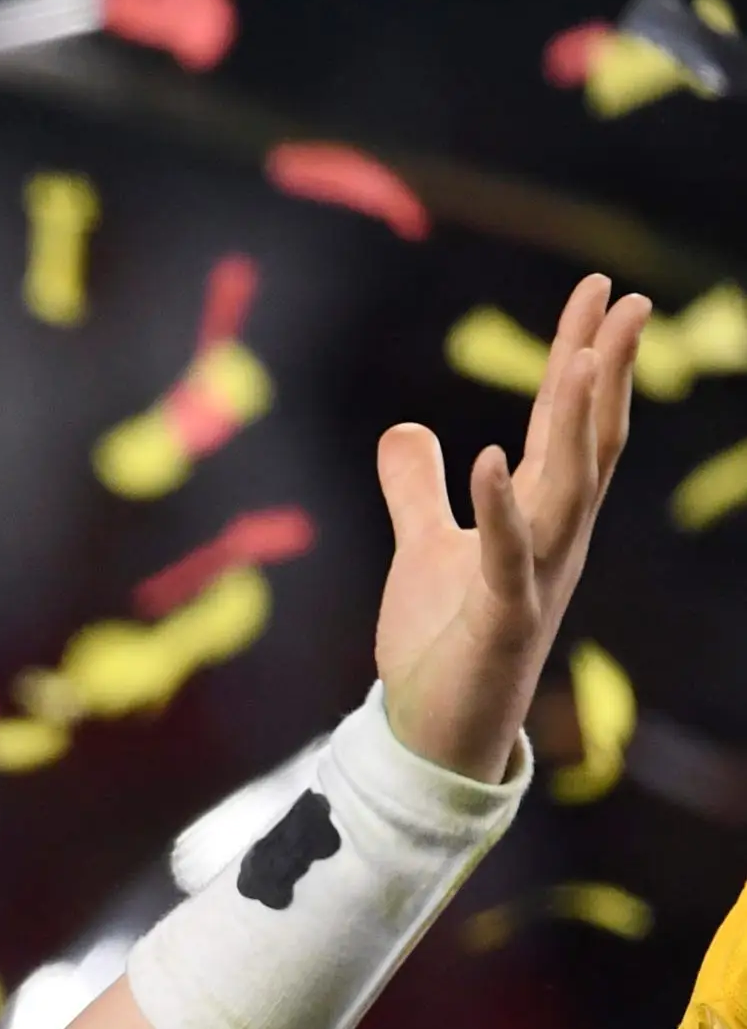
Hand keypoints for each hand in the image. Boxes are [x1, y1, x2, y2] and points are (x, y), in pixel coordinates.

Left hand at [372, 272, 642, 780]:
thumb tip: (406, 427)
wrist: (436, 734)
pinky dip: (499, 508)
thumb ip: (418, 489)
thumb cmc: (442, 644)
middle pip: (589, 442)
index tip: (600, 294)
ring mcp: (536, 580)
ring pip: (568, 490)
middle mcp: (554, 541)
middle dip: (603, 372)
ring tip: (579, 358)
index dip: (584, 359)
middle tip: (622, 300)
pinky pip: (506, 556)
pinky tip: (491, 457)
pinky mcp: (501, 621)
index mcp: (541, 518)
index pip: (570, 425)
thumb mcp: (423, 549)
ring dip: (573, 425)